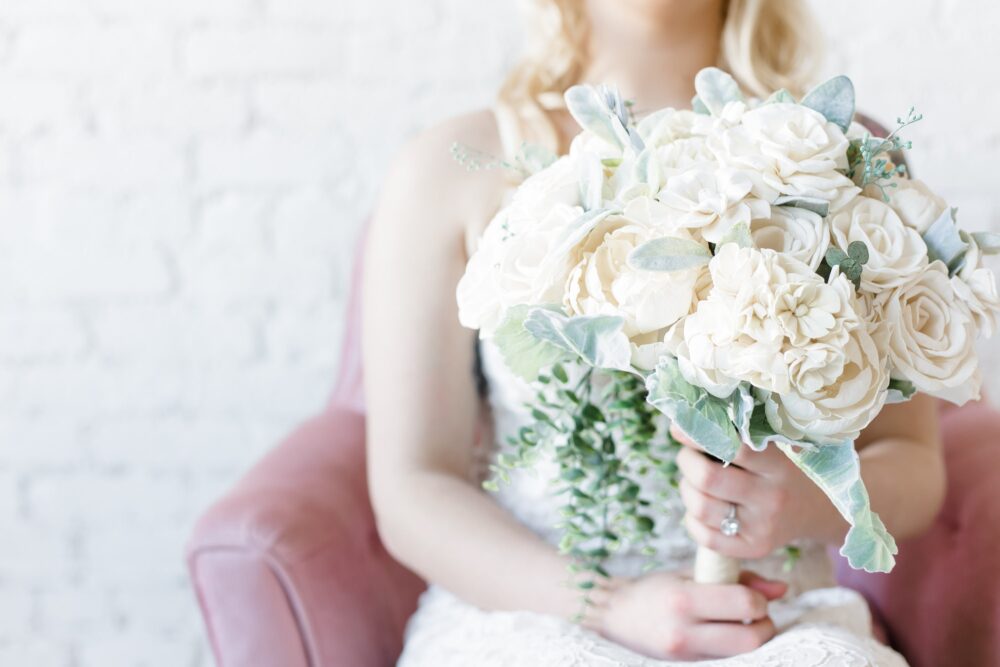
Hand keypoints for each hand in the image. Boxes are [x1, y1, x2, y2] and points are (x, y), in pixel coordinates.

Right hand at [591, 569, 786, 659]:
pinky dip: (736, 646)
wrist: (616, 616)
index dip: (760, 600)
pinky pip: (727, 658)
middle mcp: (684, 631)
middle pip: (751, 638)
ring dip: (754, 638)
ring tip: (743, 623)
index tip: (755, 595)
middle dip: (765, 625)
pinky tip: (726, 633)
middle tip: (758, 614)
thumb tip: (781, 589)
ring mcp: (686, 653)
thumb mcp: (690, 574)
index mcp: (683, 599)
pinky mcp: (688, 664)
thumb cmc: (653, 589)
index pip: (744, 604)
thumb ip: (735, 579)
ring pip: (743, 653)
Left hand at [672, 424, 844, 558]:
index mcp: (778, 466)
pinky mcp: (751, 549)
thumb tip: (685, 421)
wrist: (814, 510)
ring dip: (686, 487)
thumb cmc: (782, 469)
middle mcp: (771, 498)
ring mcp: (761, 528)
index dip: (700, 434)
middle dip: (686, 462)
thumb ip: (738, 436)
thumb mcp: (774, 448)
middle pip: (708, 478)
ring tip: (694, 480)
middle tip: (687, 455)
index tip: (680, 428)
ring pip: (700, 507)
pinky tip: (703, 505)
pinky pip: (703, 535)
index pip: (734, 446)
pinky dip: (691, 517)